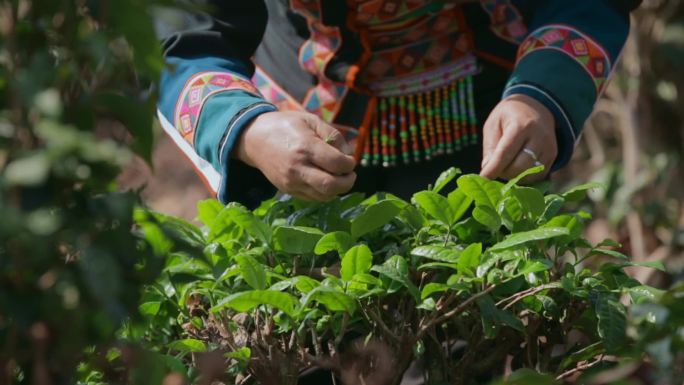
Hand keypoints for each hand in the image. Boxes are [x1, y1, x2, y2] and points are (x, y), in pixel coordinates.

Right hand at [234, 111, 356, 200]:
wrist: (254, 139)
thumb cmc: (285, 125)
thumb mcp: (310, 120)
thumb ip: (332, 134)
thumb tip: (348, 154)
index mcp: (305, 147)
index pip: (336, 164)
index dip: (349, 164)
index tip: (350, 160)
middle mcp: (298, 168)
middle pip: (331, 186)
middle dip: (348, 182)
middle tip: (350, 173)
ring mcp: (291, 182)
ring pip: (324, 196)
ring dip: (337, 189)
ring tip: (339, 177)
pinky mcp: (288, 190)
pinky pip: (313, 198)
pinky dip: (325, 193)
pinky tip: (325, 180)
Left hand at [480, 94, 556, 182]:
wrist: (537, 107)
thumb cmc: (509, 116)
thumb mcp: (493, 124)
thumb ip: (490, 146)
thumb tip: (488, 169)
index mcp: (521, 125)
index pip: (506, 152)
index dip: (494, 168)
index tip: (483, 178)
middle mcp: (539, 137)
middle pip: (519, 167)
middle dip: (503, 173)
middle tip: (494, 168)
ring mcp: (549, 147)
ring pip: (529, 174)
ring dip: (513, 176)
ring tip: (505, 165)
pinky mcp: (553, 156)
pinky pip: (537, 176)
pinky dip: (524, 177)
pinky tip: (517, 168)